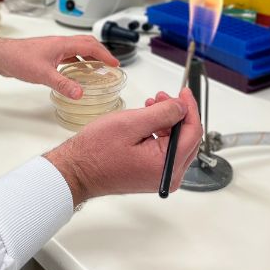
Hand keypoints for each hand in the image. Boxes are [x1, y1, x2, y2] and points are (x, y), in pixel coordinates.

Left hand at [0, 35, 118, 99]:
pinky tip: (76, 72)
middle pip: (86, 44)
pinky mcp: (47, 54)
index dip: (105, 55)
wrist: (1, 55)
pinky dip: (77, 62)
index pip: (90, 46)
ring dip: (89, 57)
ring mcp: (53, 48)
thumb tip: (80, 93)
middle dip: (100, 53)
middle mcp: (60, 44)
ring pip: (77, 49)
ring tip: (97, 69)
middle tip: (110, 65)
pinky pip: (68, 55)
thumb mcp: (43, 74)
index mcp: (62, 44)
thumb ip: (63, 84)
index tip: (115, 64)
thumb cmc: (19, 59)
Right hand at [43, 88, 201, 206]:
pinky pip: (164, 152)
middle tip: (163, 96)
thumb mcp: (131, 124)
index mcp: (166, 165)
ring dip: (167, 122)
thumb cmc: (96, 151)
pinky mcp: (151, 176)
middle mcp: (168, 176)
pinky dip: (159, 133)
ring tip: (151, 105)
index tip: (183, 92)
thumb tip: (182, 107)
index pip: (193, 132)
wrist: (76, 171)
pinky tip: (147, 122)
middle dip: (178, 114)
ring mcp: (160, 177)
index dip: (190, 108)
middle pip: (187, 139)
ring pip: (176, 144)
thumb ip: (162, 114)